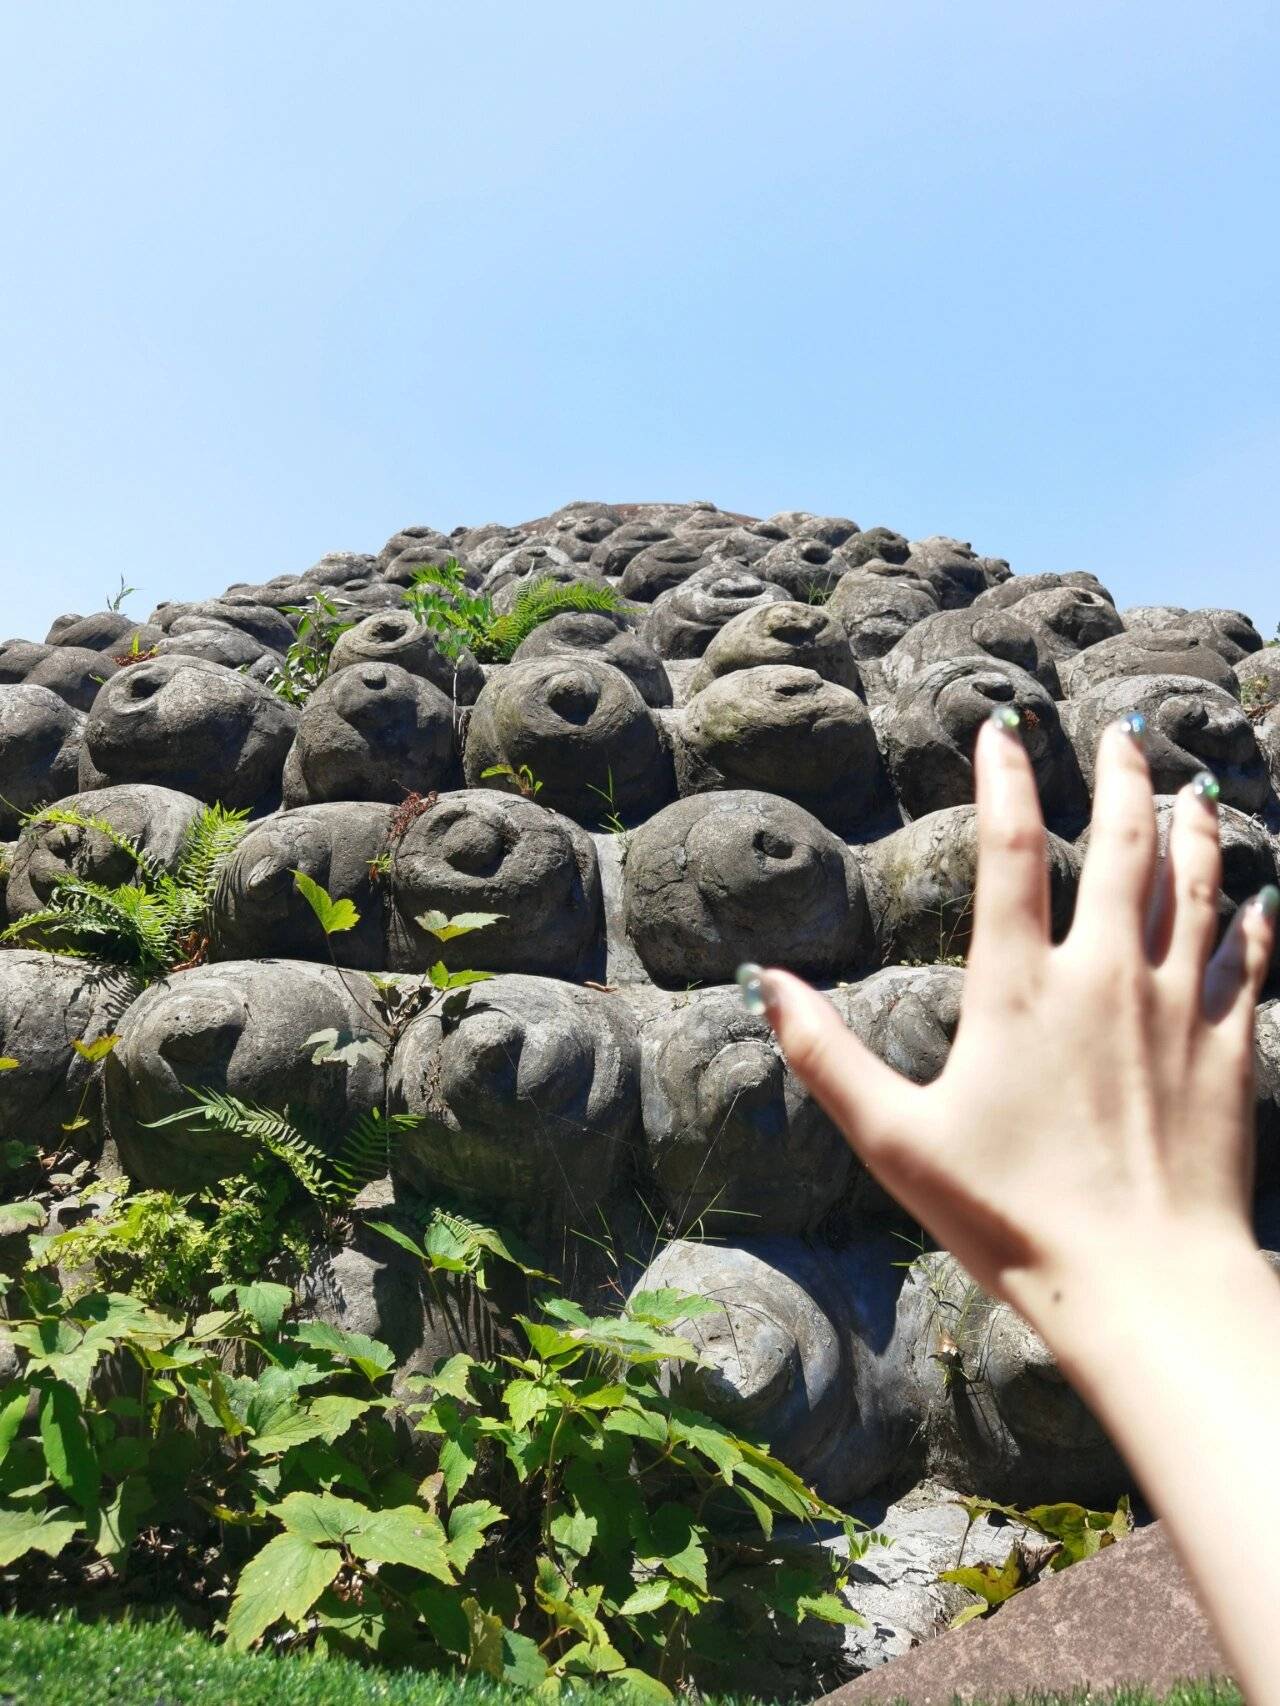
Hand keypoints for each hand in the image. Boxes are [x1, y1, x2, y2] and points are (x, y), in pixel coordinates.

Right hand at [745, 709, 1278, 1328]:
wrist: (1145, 1284)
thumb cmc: (1010, 1217)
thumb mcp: (894, 1140)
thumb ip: (825, 1055)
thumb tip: (763, 983)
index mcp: (1017, 988)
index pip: (1011, 848)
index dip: (1004, 778)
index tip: (1003, 730)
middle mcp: (1102, 976)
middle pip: (1122, 845)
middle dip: (1122, 776)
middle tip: (1124, 730)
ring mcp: (1172, 1009)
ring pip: (1194, 888)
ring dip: (1192, 828)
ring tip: (1190, 785)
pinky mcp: (1225, 1052)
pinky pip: (1245, 962)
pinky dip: (1255, 920)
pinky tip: (1264, 895)